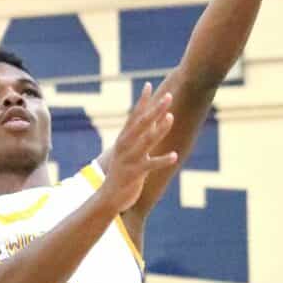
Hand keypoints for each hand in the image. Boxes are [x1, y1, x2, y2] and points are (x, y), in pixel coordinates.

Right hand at [101, 82, 176, 213]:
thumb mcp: (130, 152)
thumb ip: (141, 137)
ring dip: (159, 129)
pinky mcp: (134, 173)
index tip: (148, 85)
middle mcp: (124, 146)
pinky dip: (163, 160)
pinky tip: (175, 156)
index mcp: (123, 139)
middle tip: (167, 96)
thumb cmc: (122, 173)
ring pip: (146, 141)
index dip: (141, 101)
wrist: (108, 197)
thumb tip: (154, 120)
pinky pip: (150, 165)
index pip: (133, 116)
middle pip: (141, 124)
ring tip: (171, 117)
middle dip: (155, 109)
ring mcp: (129, 159)